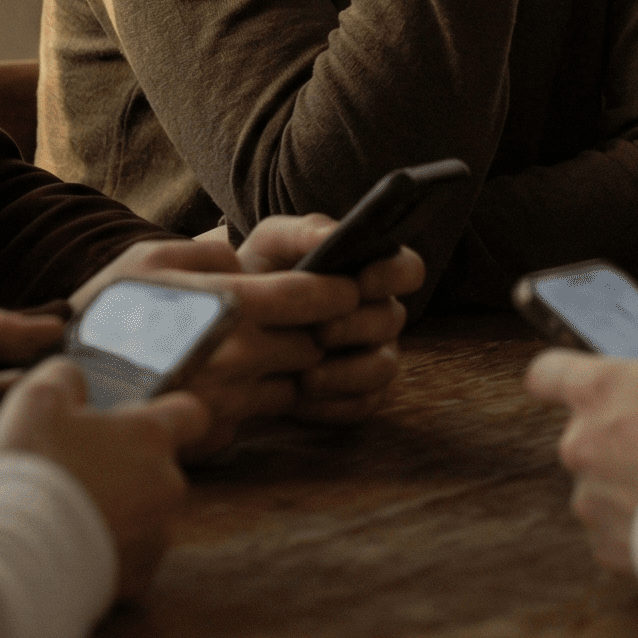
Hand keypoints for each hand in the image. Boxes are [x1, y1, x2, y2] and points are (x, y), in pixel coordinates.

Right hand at [0, 358, 202, 600]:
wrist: (15, 554)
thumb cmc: (33, 468)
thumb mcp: (37, 397)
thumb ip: (67, 377)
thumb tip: (75, 383)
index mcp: (150, 436)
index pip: (191, 414)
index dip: (167, 413)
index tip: (135, 422)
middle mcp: (166, 485)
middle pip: (158, 469)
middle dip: (126, 469)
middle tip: (79, 472)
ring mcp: (156, 536)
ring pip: (145, 516)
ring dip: (118, 513)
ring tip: (69, 515)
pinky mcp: (138, 580)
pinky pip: (129, 559)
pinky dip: (108, 555)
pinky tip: (70, 548)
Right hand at [69, 220, 420, 450]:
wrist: (59, 392)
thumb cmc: (104, 314)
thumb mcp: (148, 261)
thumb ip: (206, 254)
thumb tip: (240, 260)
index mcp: (226, 307)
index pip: (310, 297)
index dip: (338, 288)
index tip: (347, 284)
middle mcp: (235, 359)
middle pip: (311, 344)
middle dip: (312, 330)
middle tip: (297, 317)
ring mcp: (228, 404)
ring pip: (291, 383)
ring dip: (286, 367)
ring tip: (254, 349)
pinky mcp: (216, 437)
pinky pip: (258, 416)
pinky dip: (255, 400)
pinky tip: (227, 382)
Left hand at [237, 214, 420, 424]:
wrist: (229, 322)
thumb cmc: (260, 273)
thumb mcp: (272, 244)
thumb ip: (303, 232)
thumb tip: (332, 235)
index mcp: (369, 272)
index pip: (408, 268)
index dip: (393, 275)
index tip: (360, 282)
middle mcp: (378, 314)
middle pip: (393, 319)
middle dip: (356, 326)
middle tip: (318, 332)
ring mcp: (370, 356)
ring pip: (384, 367)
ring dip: (347, 373)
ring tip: (307, 375)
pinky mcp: (354, 396)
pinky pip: (361, 406)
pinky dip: (332, 404)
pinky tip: (299, 397)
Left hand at [525, 288, 637, 570]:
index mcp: (597, 391)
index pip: (545, 372)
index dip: (565, 369)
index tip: (592, 374)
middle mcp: (580, 446)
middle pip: (585, 428)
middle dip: (620, 425)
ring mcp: (592, 501)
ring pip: (602, 478)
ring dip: (630, 474)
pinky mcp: (609, 548)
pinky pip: (616, 525)